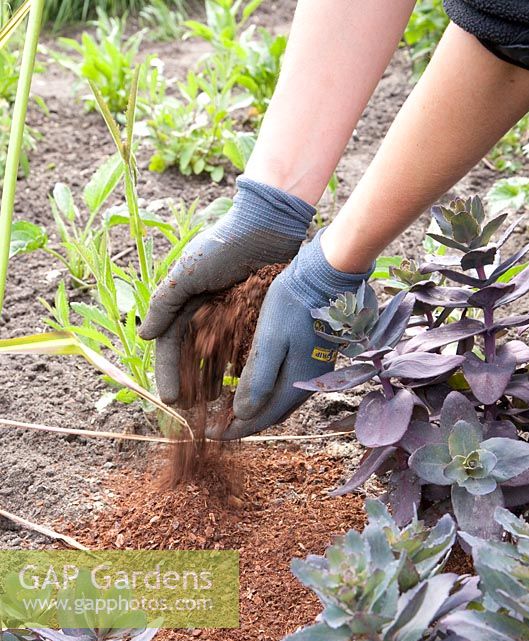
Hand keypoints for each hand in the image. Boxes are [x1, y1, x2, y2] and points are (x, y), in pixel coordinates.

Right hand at [138, 177, 314, 403]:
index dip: (168, 372)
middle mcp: (204, 311)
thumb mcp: (187, 274)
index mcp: (184, 302)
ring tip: (218, 403)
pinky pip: (243, 348)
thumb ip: (164, 305)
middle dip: (190, 383)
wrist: (267, 225)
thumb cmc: (222, 245)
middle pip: (192, 356)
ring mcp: (229, 315)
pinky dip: (241, 366)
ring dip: (214, 380)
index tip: (171, 399)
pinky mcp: (253, 315)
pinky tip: (243, 385)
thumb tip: (143, 337)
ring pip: (217, 356)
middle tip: (194, 410)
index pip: (170, 345)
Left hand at [210, 229, 372, 438]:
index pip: (257, 421)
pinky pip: (284, 390)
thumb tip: (240, 415)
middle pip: (268, 417)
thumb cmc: (294, 305)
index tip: (207, 434)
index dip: (231, 430)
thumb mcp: (269, 342)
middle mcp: (304, 387)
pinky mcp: (312, 362)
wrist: (327, 279)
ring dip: (254, 410)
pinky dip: (266, 395)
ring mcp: (311, 375)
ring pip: (277, 405)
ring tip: (229, 409)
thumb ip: (257, 381)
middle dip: (241, 424)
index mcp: (292, 387)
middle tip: (215, 424)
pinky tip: (253, 386)